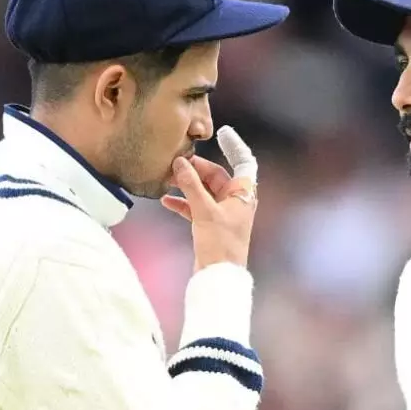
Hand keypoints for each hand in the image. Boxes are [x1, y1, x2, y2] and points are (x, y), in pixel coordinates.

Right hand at [160, 126, 258, 270]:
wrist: (218, 277)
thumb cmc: (220, 245)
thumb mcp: (204, 211)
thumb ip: (191, 186)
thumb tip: (180, 162)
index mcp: (243, 194)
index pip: (244, 162)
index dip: (235, 146)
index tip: (222, 133)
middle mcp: (236, 201)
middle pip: (216, 175)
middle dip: (196, 168)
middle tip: (176, 161)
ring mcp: (223, 214)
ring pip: (204, 190)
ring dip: (187, 184)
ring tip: (167, 178)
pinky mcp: (210, 226)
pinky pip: (196, 207)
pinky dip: (183, 202)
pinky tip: (166, 200)